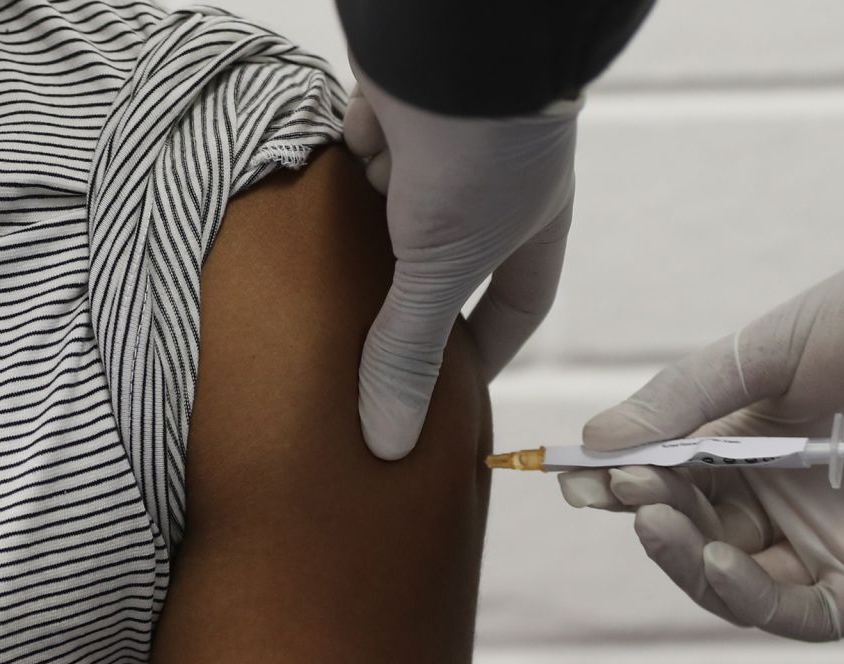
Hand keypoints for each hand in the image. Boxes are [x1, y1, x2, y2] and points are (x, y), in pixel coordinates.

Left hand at [344, 60, 578, 458]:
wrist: (454, 38)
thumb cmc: (483, 156)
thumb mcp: (443, 266)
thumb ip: (411, 349)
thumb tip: (388, 443)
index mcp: (531, 228)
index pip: (517, 305)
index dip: (490, 349)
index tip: (455, 391)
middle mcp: (492, 190)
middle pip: (449, 262)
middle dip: (413, 302)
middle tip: (371, 353)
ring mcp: (443, 146)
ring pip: (398, 209)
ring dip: (368, 238)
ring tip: (324, 293)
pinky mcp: (393, 108)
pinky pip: (361, 154)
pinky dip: (342, 178)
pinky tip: (312, 206)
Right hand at [559, 207, 843, 640]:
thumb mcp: (765, 352)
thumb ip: (685, 400)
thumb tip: (594, 447)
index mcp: (759, 442)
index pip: (675, 481)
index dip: (625, 482)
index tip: (577, 474)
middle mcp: (789, 499)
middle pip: (699, 535)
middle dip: (655, 514)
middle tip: (626, 486)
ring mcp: (833, 540)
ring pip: (740, 582)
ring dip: (689, 559)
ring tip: (655, 516)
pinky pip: (804, 611)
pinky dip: (751, 595)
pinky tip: (716, 558)